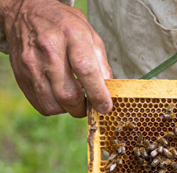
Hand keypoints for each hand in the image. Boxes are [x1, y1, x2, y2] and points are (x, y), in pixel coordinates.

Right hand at [1, 0, 112, 116]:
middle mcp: (49, 49)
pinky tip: (59, 95)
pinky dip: (54, 107)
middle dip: (83, 108)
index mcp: (72, 36)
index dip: (98, 94)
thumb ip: (101, 63)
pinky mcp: (21, 75)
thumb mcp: (90, 35)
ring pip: (53, 104)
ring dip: (68, 109)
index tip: (105, 106)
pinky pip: (40, 104)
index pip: (86, 70)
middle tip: (90, 106)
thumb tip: (109, 91)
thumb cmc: (64, 25)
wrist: (27, 14)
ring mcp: (32, 63)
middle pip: (67, 95)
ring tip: (75, 99)